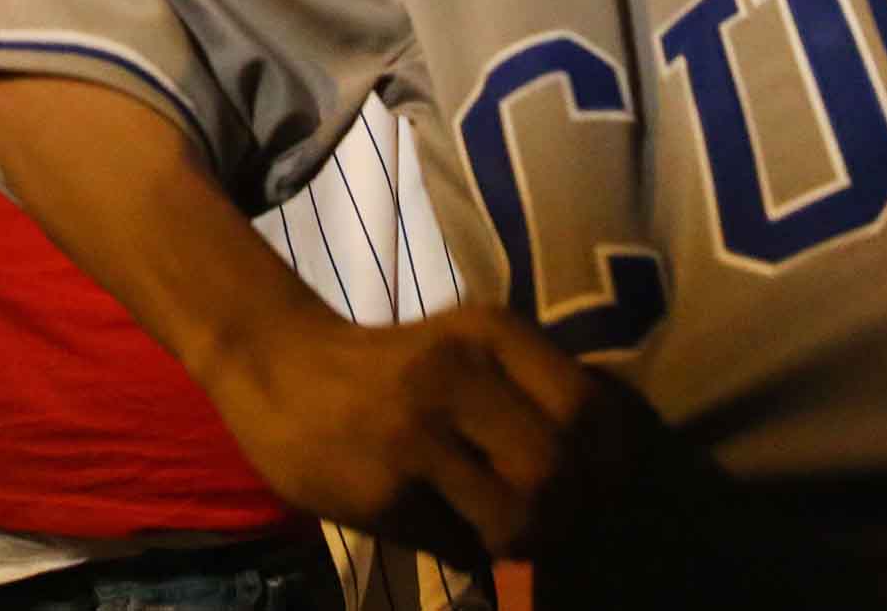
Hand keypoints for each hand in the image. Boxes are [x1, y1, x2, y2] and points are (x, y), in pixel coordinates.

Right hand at [204, 302, 652, 567]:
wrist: (276, 368)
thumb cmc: (391, 369)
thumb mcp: (465, 351)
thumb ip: (528, 393)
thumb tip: (607, 479)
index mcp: (490, 333)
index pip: (590, 407)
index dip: (611, 462)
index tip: (602, 485)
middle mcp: (457, 375)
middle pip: (559, 470)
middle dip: (568, 513)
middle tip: (554, 524)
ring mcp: (415, 434)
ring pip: (518, 517)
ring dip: (523, 542)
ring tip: (506, 533)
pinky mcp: (382, 491)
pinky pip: (462, 547)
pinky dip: (470, 553)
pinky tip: (449, 528)